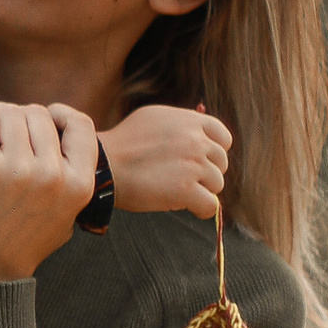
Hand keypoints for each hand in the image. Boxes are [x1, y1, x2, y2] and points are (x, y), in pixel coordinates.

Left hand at [0, 101, 102, 288]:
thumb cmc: (21, 246)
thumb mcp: (65, 218)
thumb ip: (72, 183)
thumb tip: (65, 144)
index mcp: (79, 185)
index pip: (82, 125)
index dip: (61, 114)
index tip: (44, 118)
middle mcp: (54, 175)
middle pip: (39, 115)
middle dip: (19, 116)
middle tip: (3, 128)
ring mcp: (19, 171)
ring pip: (10, 112)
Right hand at [100, 102, 229, 219]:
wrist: (103, 165)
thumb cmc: (123, 144)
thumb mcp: (154, 117)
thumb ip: (181, 123)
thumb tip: (200, 133)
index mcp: (190, 121)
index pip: (223, 138)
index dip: (213, 153)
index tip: (199, 162)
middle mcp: (196, 140)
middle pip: (221, 163)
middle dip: (206, 174)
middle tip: (182, 180)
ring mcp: (193, 164)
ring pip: (217, 185)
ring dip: (201, 191)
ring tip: (178, 191)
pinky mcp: (186, 189)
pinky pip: (211, 206)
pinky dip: (201, 210)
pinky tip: (188, 208)